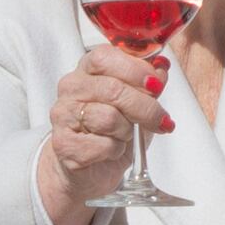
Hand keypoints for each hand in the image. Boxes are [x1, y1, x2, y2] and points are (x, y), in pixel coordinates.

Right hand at [34, 38, 168, 224]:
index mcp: (87, 69)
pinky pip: (103, 145)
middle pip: (113, 89)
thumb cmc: (113, 131)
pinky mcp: (63, 144)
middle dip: (145, 107)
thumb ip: (149, 82)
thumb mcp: (138, 102)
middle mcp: (71, 88)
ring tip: (126, 137)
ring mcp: (63, 115)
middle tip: (161, 120)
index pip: (105, 57)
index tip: (156, 85)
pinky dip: (116, 150)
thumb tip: (161, 68)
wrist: (91, 167)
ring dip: (128, 132)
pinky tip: (111, 151)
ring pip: (110, 119)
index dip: (135, 70)